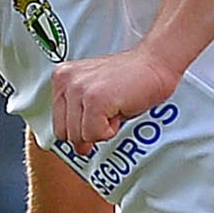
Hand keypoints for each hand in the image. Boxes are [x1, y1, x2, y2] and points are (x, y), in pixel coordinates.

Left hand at [48, 45, 179, 152]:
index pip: (58, 125)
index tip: (98, 115)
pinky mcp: (94, 99)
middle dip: (90, 130)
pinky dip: (111, 129)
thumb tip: (79, 149)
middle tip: (109, 110)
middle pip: (66, 134)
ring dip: (102, 129)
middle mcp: (66, 81)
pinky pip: (95, 134)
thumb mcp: (95, 98)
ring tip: (114, 107)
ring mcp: (78, 89)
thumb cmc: (131, 80)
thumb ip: (80, 120)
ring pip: (80, 136)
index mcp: (62, 78)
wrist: (155, 63)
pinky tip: (119, 109)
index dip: (81, 128)